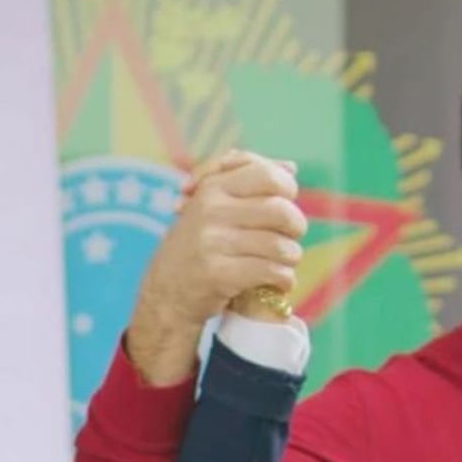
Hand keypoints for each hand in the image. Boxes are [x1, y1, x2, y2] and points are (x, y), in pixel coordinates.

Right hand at [137, 149, 306, 327]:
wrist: (165, 293)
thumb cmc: (196, 247)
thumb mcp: (210, 206)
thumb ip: (247, 181)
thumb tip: (291, 168)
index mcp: (212, 188)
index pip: (267, 175)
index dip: (287, 189)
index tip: (286, 203)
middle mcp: (211, 211)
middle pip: (280, 211)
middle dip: (296, 226)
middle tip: (291, 237)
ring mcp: (213, 243)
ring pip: (280, 245)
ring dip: (292, 257)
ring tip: (285, 263)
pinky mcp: (218, 275)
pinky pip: (271, 272)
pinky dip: (285, 279)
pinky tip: (280, 282)